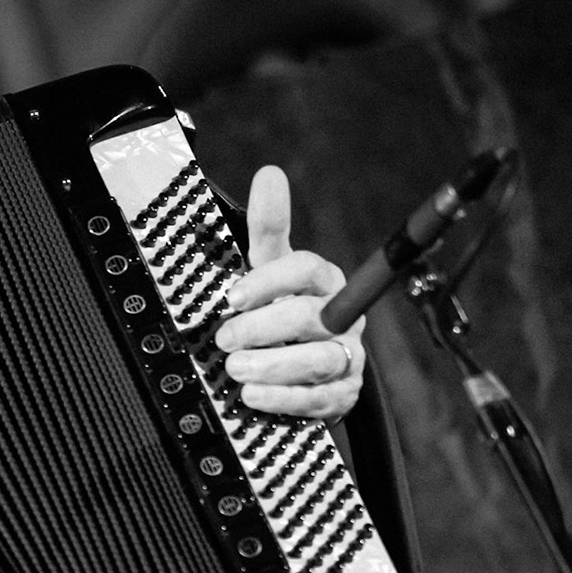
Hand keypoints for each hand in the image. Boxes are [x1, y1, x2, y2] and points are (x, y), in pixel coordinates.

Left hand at [213, 165, 362, 422]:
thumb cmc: (281, 308)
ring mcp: (346, 356)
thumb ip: (269, 228)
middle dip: (263, 328)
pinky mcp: (342, 393)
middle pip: (310, 317)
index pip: (306, 270)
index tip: (232, 297)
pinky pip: (320, 399)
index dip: (268, 282)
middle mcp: (341, 317)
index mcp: (324, 281)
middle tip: (225, 339)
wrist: (301, 367)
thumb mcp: (269, 268)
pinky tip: (253, 395)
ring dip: (273, 366)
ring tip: (236, 369)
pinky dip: (284, 398)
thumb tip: (269, 174)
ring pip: (319, 360)